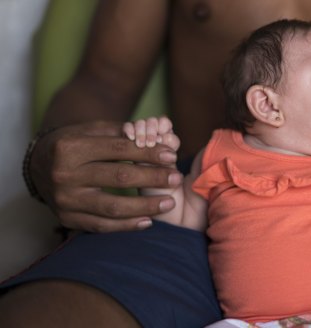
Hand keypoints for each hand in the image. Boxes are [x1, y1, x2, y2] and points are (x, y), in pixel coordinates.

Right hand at [30, 121, 182, 232]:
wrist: (39, 166)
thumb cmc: (73, 144)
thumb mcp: (91, 130)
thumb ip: (120, 133)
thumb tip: (155, 136)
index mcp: (70, 148)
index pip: (117, 150)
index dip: (147, 153)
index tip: (171, 155)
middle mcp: (64, 174)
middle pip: (118, 177)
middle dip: (152, 178)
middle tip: (176, 178)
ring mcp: (64, 200)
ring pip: (112, 207)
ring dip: (145, 206)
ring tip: (169, 203)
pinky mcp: (66, 219)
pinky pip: (102, 226)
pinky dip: (127, 226)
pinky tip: (148, 221)